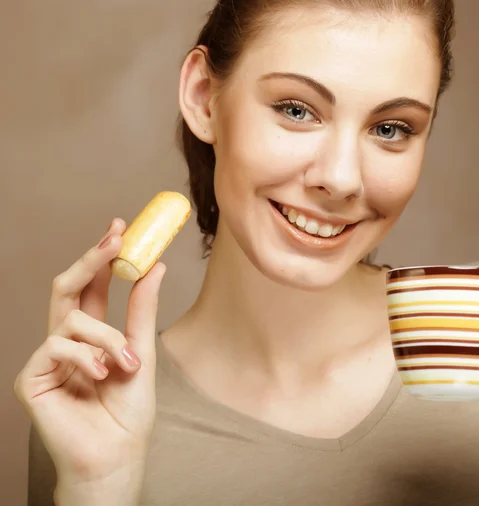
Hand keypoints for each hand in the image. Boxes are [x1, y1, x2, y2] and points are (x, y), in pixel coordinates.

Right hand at [14, 218, 165, 485]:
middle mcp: (67, 341)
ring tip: (126, 364)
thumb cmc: (129, 409)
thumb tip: (156, 266)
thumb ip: (142, 310)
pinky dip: (86, 357)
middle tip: (115, 240)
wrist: (117, 453)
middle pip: (68, 288)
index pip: (93, 287)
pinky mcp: (31, 377)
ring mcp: (48, 358)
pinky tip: (100, 376)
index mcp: (92, 335)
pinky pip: (57, 345)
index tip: (120, 228)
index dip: (103, 257)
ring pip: (72, 319)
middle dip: (92, 260)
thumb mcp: (142, 350)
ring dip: (107, 337)